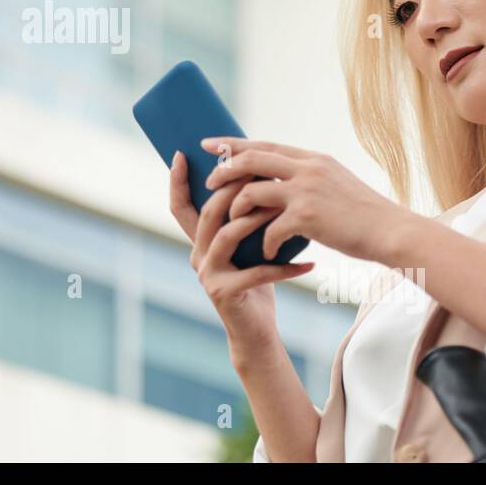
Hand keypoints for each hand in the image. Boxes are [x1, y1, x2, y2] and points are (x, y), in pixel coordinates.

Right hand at [167, 151, 315, 350]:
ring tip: (284, 208)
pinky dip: (284, 266)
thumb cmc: (255, 280)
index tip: (182, 153)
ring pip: (228, 234)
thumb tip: (260, 175)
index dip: (177, 180)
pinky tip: (309, 262)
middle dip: (231, 189)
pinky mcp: (224, 292)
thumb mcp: (245, 246)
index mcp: (199, 241)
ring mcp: (208, 274)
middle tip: (256, 172)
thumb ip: (240, 219)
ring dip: (257, 218)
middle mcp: (197, 255)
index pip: (180, 206)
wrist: (256, 331)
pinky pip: (256, 271)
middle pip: (208, 212)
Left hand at [201, 138, 406, 263]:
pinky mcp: (307, 217)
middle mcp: (307, 169)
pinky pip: (270, 228)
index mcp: (312, 159)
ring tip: (233, 223)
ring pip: (252, 191)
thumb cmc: (364, 214)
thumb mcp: (336, 183)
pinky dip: (265, 244)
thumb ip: (308, 176)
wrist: (391, 232)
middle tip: (209, 183)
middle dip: (224, 171)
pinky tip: (268, 254)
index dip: (234, 144)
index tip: (210, 144)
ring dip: (237, 208)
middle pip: (251, 159)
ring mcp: (306, 191)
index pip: (264, 145)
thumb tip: (281, 178)